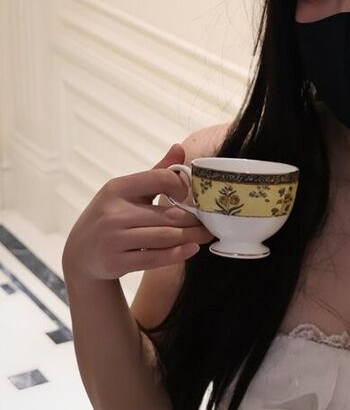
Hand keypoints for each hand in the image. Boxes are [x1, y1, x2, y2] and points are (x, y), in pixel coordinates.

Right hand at [62, 145, 214, 281]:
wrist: (80, 253)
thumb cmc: (111, 217)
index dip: (181, 186)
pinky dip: (177, 254)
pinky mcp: (116, 262)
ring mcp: (113, 238)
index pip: (159, 178)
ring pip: (165, 237)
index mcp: (117, 188)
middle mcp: (113, 212)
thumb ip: (155, 173)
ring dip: (191, 237)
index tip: (191, 196)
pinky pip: (155, 258)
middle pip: (168, 215)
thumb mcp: (126, 192)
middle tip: (210, 223)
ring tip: (205, 236)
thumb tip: (180, 148)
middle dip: (194, 220)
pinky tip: (191, 249)